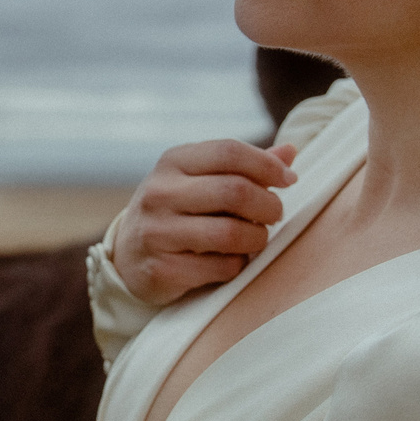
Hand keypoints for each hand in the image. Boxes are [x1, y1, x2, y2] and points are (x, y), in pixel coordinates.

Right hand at [107, 139, 297, 306]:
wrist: (129, 255)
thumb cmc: (178, 210)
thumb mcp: (201, 180)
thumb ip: (244, 167)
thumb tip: (290, 153)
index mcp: (173, 162)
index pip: (229, 152)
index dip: (267, 165)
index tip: (288, 180)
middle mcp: (159, 193)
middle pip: (234, 191)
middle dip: (268, 205)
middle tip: (274, 215)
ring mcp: (157, 232)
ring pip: (230, 233)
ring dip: (256, 238)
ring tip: (256, 238)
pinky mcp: (161, 268)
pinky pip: (221, 267)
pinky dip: (237, 265)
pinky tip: (232, 260)